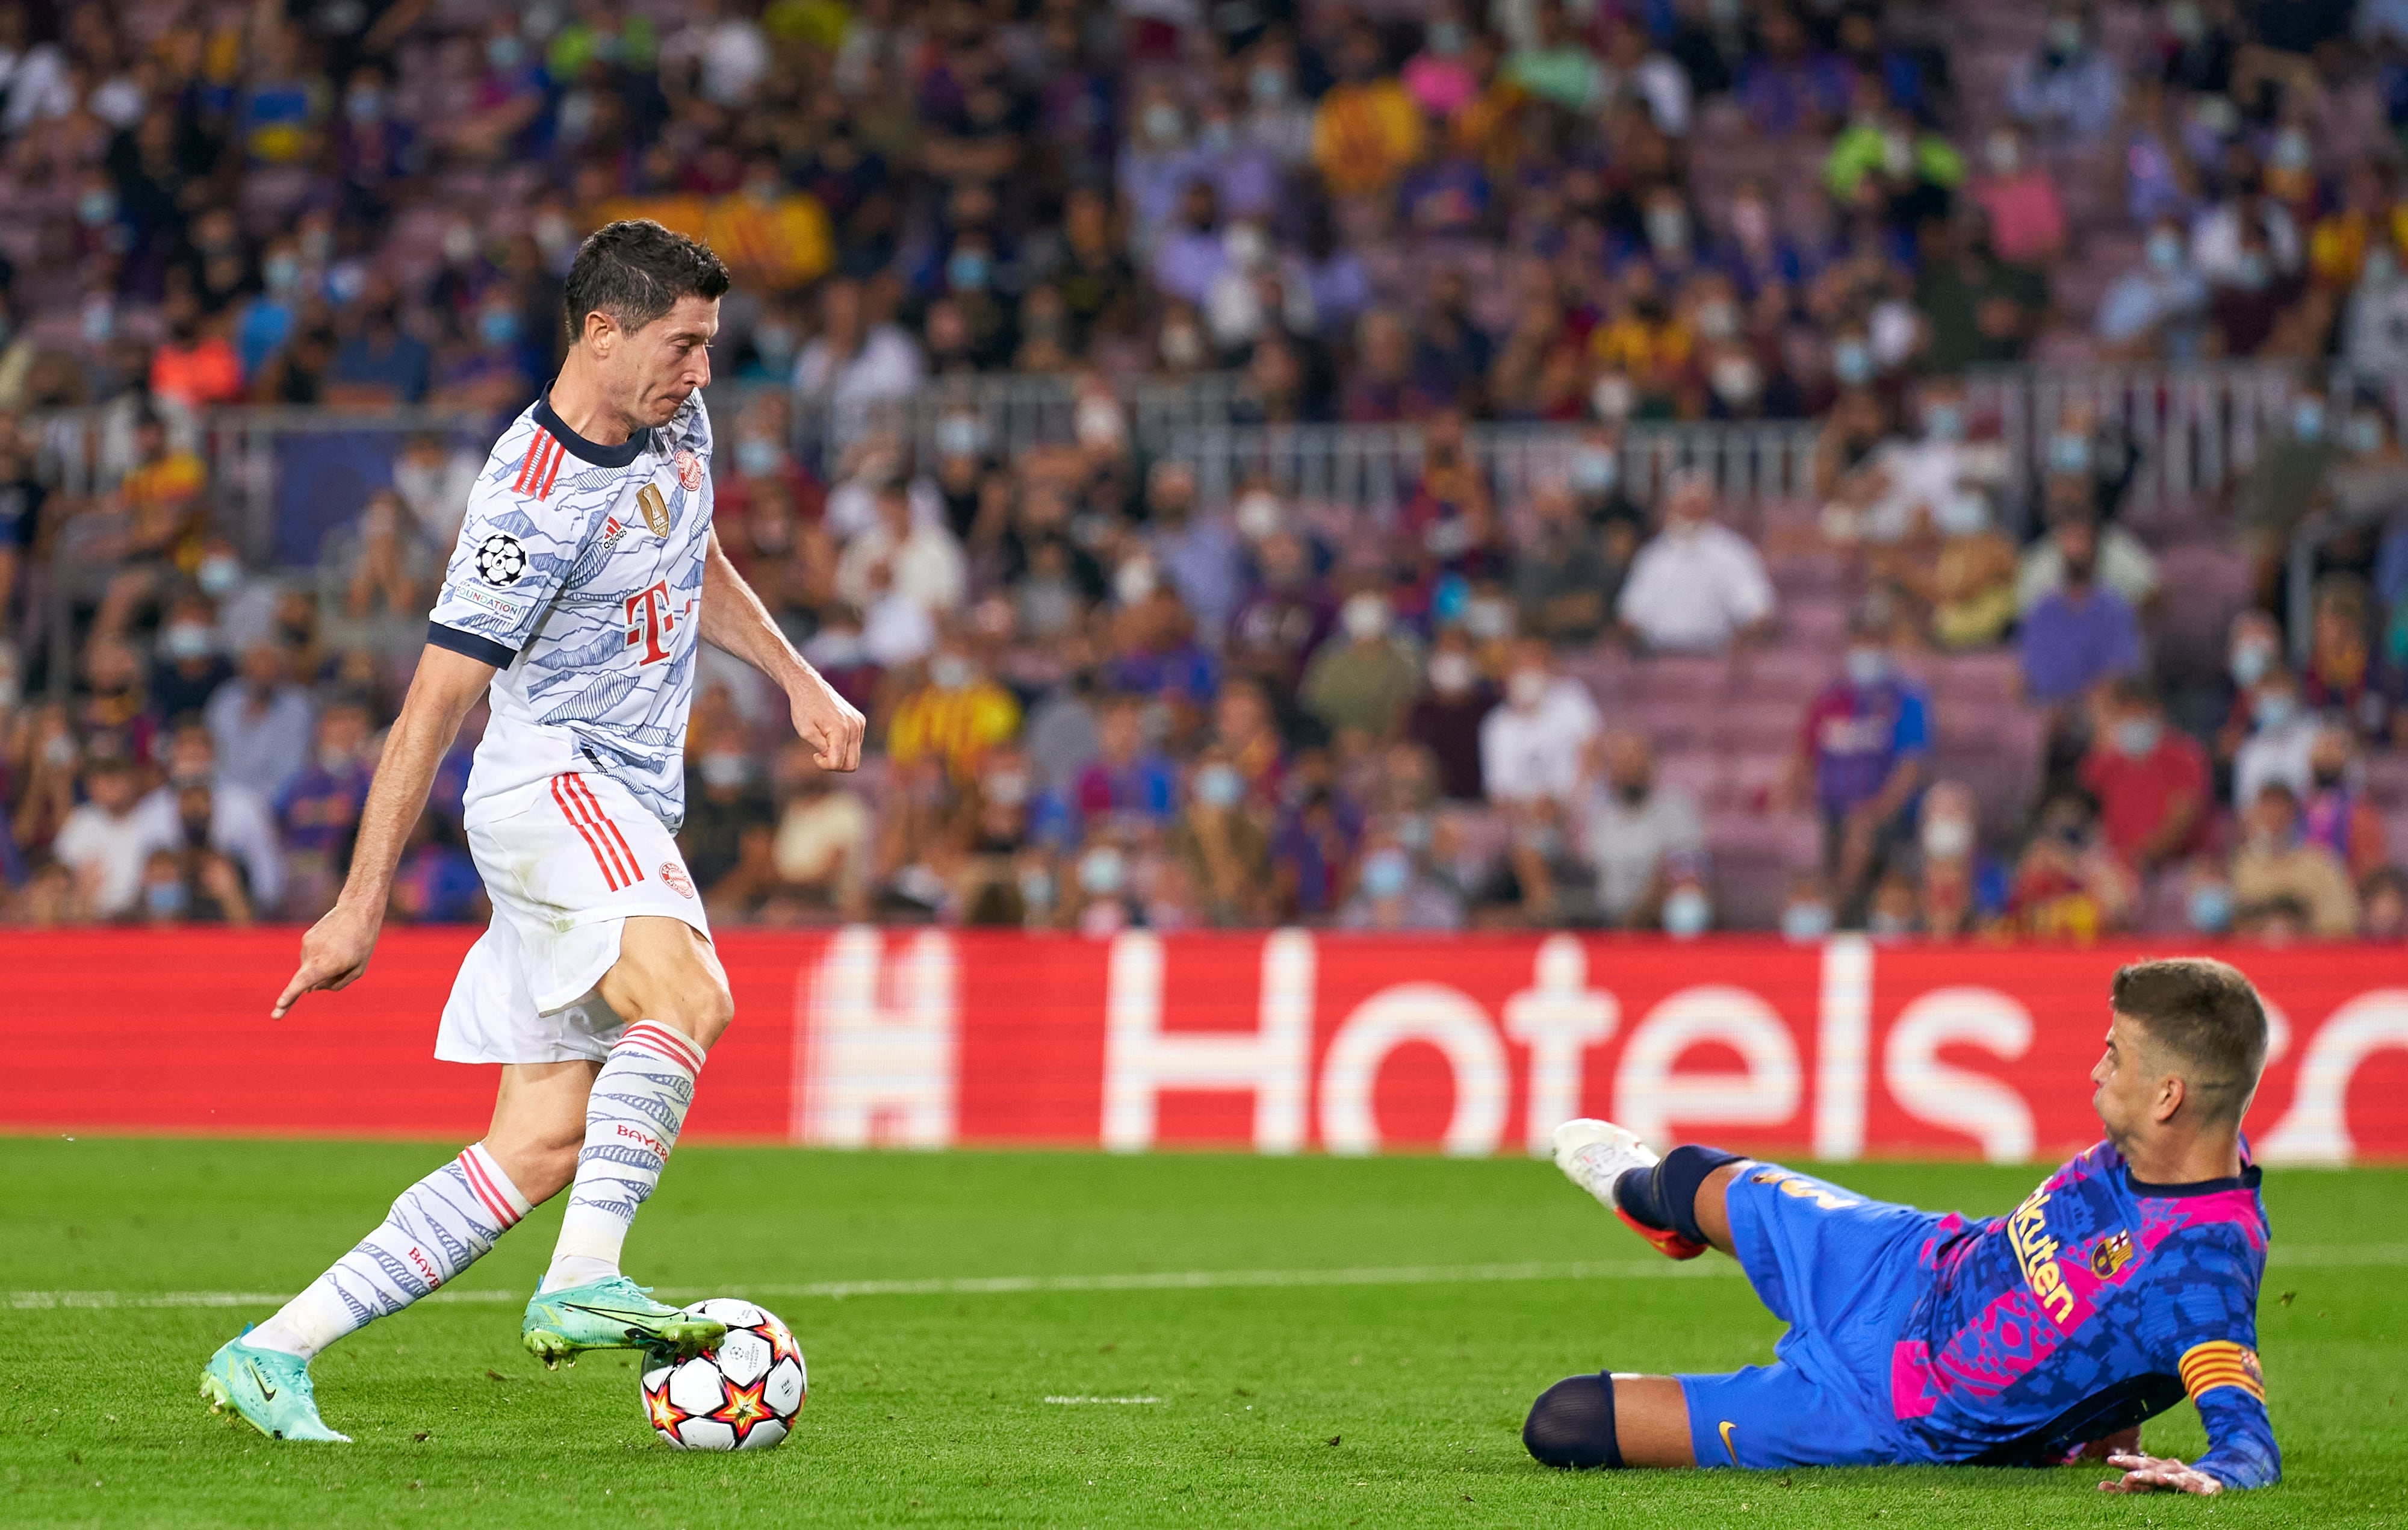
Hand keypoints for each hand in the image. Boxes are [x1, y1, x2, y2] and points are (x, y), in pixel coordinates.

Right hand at [272, 900, 381, 1017]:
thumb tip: (312, 989)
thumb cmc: (362, 943)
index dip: (289, 996)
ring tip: (343, 951)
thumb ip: (336, 984)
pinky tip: (335, 946)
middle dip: (302, 990)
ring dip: (322, 967)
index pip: (303, 983)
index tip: (279, 1005)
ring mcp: (306, 945)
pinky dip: (320, 957)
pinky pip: (310, 956)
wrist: (357, 910)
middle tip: (287, 1007)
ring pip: (309, 967)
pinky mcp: (306, 938)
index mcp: (325, 964)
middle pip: (305, 979)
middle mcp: (312, 955)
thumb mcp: (357, 970)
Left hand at [791, 671, 865, 771]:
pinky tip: (831, 735)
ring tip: (824, 743)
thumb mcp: (805, 731)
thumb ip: (821, 748)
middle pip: (852, 764)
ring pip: (855, 755)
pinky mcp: (860, 720)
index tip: (815, 755)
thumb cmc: (803, 708)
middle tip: (821, 755)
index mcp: (841, 730)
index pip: (838, 763)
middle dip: (835, 764)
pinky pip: (856, 743)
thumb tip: (832, 758)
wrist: (809, 686)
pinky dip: (844, 745)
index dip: (824, 765)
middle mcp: (855, 727)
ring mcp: (859, 723)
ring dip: (839, 754)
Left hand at [2096, 1452, 2223, 1495]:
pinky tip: (2175, 1483)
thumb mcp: (2149, 1487)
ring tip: (2151, 1479)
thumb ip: (2127, 1489)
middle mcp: (2170, 1468)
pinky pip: (2193, 1486)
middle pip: (2152, 1466)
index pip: (2138, 1462)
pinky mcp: (2204, 1486)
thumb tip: (2100, 1486)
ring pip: (2172, 1475)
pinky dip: (2186, 1485)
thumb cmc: (2173, 1486)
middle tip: (2126, 1472)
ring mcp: (2187, 1475)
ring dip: (2162, 1476)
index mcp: (2156, 1467)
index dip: (2125, 1461)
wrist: (2211, 1485)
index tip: (2109, 1460)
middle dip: (2139, 1468)